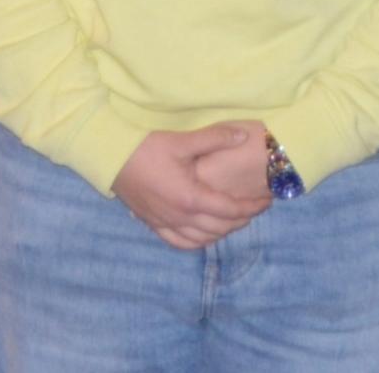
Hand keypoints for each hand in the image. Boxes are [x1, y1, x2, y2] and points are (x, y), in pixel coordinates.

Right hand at [112, 123, 269, 249]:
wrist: (112, 158)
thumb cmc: (147, 148)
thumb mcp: (183, 140)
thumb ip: (215, 138)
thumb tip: (242, 135)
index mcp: (191, 198)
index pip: (230, 210)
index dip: (251, 207)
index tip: (266, 201)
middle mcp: (180, 217)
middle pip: (220, 228)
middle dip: (242, 220)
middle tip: (256, 208)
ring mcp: (166, 223)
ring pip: (201, 239)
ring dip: (222, 232)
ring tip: (235, 219)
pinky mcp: (153, 224)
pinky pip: (180, 243)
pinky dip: (197, 242)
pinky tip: (204, 234)